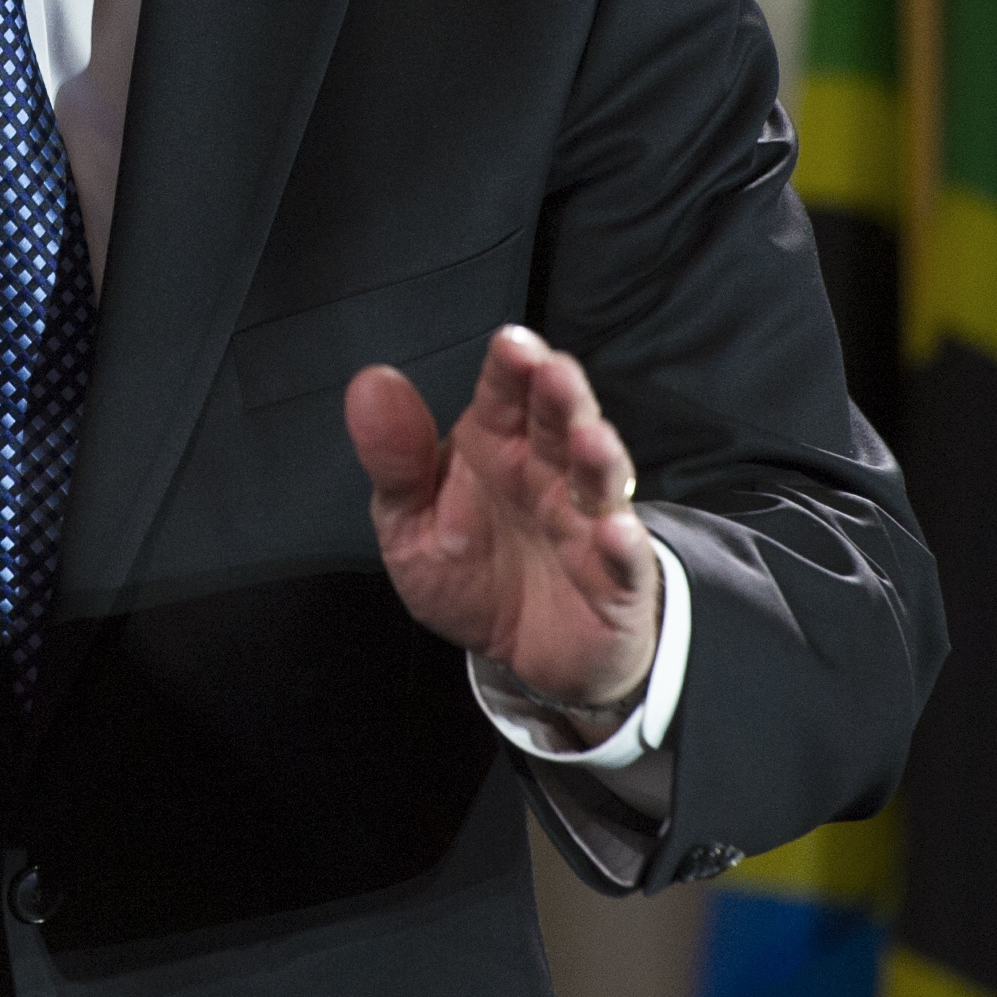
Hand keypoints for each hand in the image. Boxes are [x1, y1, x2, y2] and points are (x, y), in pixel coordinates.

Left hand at [346, 324, 660, 718]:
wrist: (522, 652)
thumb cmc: (470, 572)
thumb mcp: (411, 524)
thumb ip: (395, 461)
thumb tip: (370, 381)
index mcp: (496, 446)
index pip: (504, 395)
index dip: (511, 368)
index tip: (511, 343)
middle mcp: (549, 473)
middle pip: (560, 424)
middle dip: (561, 396)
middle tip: (553, 371)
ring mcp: (588, 523)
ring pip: (600, 481)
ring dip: (599, 457)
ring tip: (590, 438)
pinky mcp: (617, 580)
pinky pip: (625, 560)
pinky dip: (623, 545)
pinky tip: (614, 531)